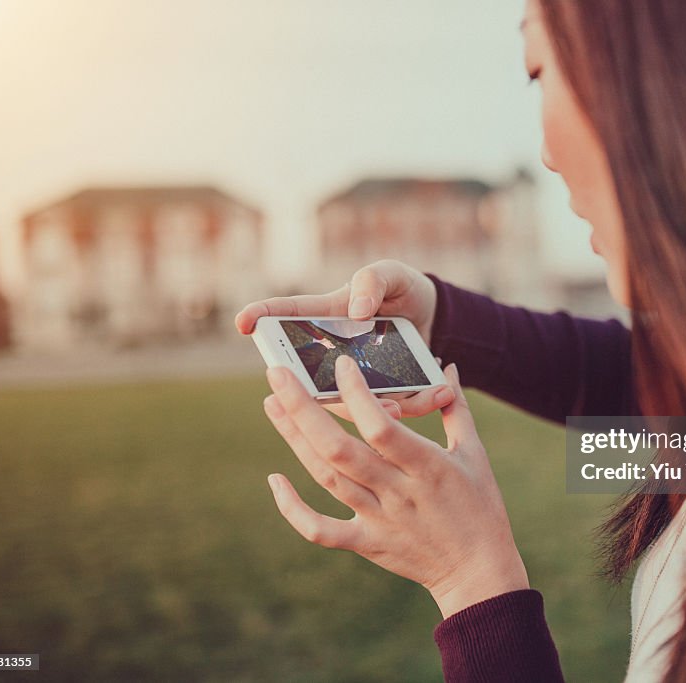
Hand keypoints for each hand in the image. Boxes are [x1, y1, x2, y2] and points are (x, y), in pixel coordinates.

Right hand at [235, 259, 449, 420]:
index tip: (243, 322)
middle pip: (312, 377)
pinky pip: (397, 408)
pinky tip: (442, 391)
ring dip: (374, 408)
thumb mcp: (389, 274)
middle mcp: (334, 353)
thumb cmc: (401, 289)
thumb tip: (356, 311)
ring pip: (353, 404)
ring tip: (399, 404)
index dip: (261, 317)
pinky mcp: (387, 395)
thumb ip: (371, 282)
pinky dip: (420, 403)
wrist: (436, 317)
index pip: (287, 315)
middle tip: (335, 388)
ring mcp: (358, 379)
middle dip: (320, 392)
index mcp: (326, 316)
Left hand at [263, 355, 528, 617]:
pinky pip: (320, 529)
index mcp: (428, 466)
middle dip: (303, 409)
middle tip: (278, 375)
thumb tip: (447, 368)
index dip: (357, 396)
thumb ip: (456, 408)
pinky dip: (292, 508)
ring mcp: (379, 519)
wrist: (477, 571)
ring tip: (272, 403)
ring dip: (294, 440)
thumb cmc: (479, 505)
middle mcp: (399, 492)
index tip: (340, 365)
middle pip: (341, 450)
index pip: (383, 427)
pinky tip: (275, 479)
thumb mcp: (475, 453)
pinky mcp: (366, 543)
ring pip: (327, 478)